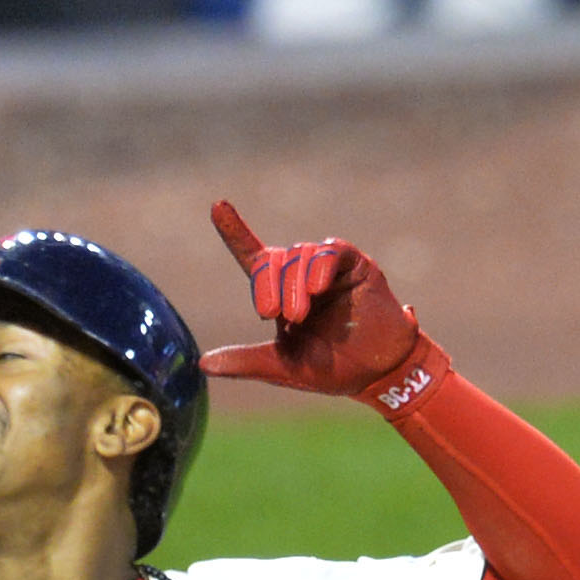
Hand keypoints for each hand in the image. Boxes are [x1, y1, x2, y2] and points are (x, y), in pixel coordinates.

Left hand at [199, 200, 430, 402]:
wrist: (376, 374)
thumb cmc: (331, 369)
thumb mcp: (282, 367)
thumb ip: (245, 362)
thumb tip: (202, 365)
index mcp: (280, 294)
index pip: (253, 257)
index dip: (235, 231)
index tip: (218, 206)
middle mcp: (301, 275)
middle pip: (272, 259)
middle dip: (267, 285)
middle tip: (275, 317)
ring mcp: (328, 267)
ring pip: (299, 254)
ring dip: (293, 283)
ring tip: (299, 316)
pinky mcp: (354, 264)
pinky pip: (330, 252)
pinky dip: (319, 267)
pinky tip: (318, 288)